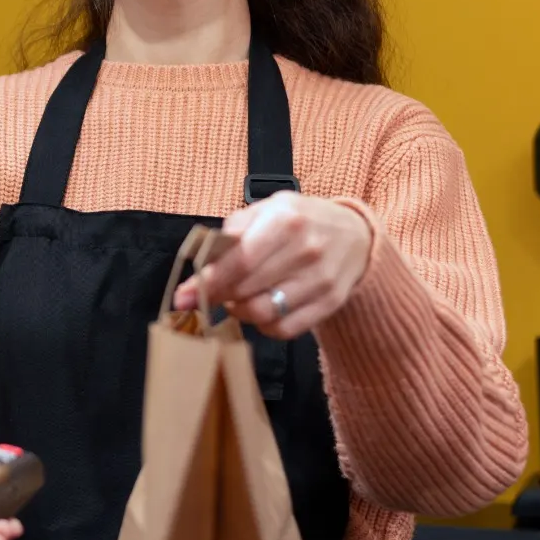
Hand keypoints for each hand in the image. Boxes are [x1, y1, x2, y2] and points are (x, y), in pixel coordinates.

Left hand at [172, 192, 372, 338]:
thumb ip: (231, 234)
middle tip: (210, 294)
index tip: (184, 296)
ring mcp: (321, 279)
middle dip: (219, 296)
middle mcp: (306, 250)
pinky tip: (261, 310)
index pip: (240, 261)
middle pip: (247, 290)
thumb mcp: (266, 210)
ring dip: (240, 312)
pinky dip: (264, 325)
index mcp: (285, 220)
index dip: (209, 282)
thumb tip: (199, 268)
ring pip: (264, 313)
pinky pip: (286, 329)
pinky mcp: (330, 303)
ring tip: (238, 299)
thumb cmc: (299, 221)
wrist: (354, 235)